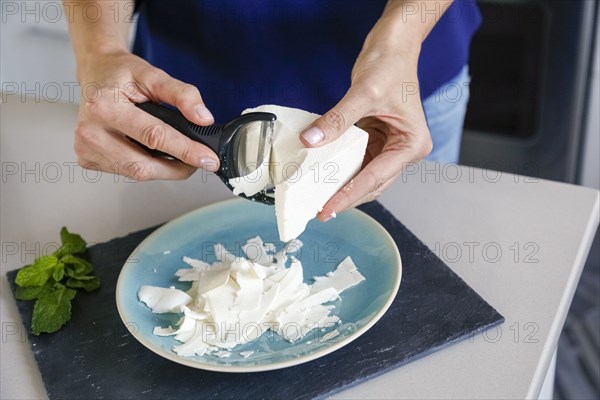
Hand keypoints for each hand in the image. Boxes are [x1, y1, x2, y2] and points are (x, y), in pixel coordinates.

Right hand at [74, 51, 218, 180]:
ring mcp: (85, 148)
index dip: (186, 150)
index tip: (208, 159)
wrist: (95, 72)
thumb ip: (182, 94)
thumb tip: (203, 118)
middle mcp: (90, 130)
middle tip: (198, 161)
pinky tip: (152, 154)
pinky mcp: (87, 159)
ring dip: (163, 169)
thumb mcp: (153, 75)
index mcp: (104, 106)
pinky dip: (146, 167)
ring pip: (136, 173)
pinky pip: (126, 172)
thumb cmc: (121, 74)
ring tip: (178, 155)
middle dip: (178, 168)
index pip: (154, 136)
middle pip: (144, 165)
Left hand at [300, 17, 431, 220]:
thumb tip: (311, 141)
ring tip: (318, 197)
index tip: (328, 209)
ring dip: (342, 184)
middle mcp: (404, 149)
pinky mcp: (376, 138)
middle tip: (320, 211)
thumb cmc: (391, 64)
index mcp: (412, 145)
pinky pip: (356, 158)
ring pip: (363, 174)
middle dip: (345, 196)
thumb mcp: (363, 93)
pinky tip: (322, 172)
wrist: (393, 44)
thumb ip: (336, 121)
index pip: (375, 178)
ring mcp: (390, 145)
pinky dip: (340, 166)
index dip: (349, 195)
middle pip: (371, 183)